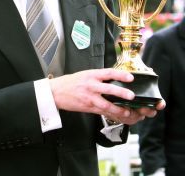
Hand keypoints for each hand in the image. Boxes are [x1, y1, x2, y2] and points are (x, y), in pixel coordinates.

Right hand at [49, 68, 164, 123]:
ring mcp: (90, 97)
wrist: (57, 92)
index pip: (108, 73)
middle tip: (131, 96)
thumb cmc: (71, 82)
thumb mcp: (85, 74)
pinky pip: (101, 111)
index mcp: (91, 75)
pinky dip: (110, 114)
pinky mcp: (88, 107)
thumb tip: (113, 78)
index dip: (120, 74)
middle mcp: (91, 85)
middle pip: (109, 89)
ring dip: (118, 108)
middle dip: (121, 93)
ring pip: (106, 104)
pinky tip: (117, 116)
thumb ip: (98, 77)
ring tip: (127, 111)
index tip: (130, 77)